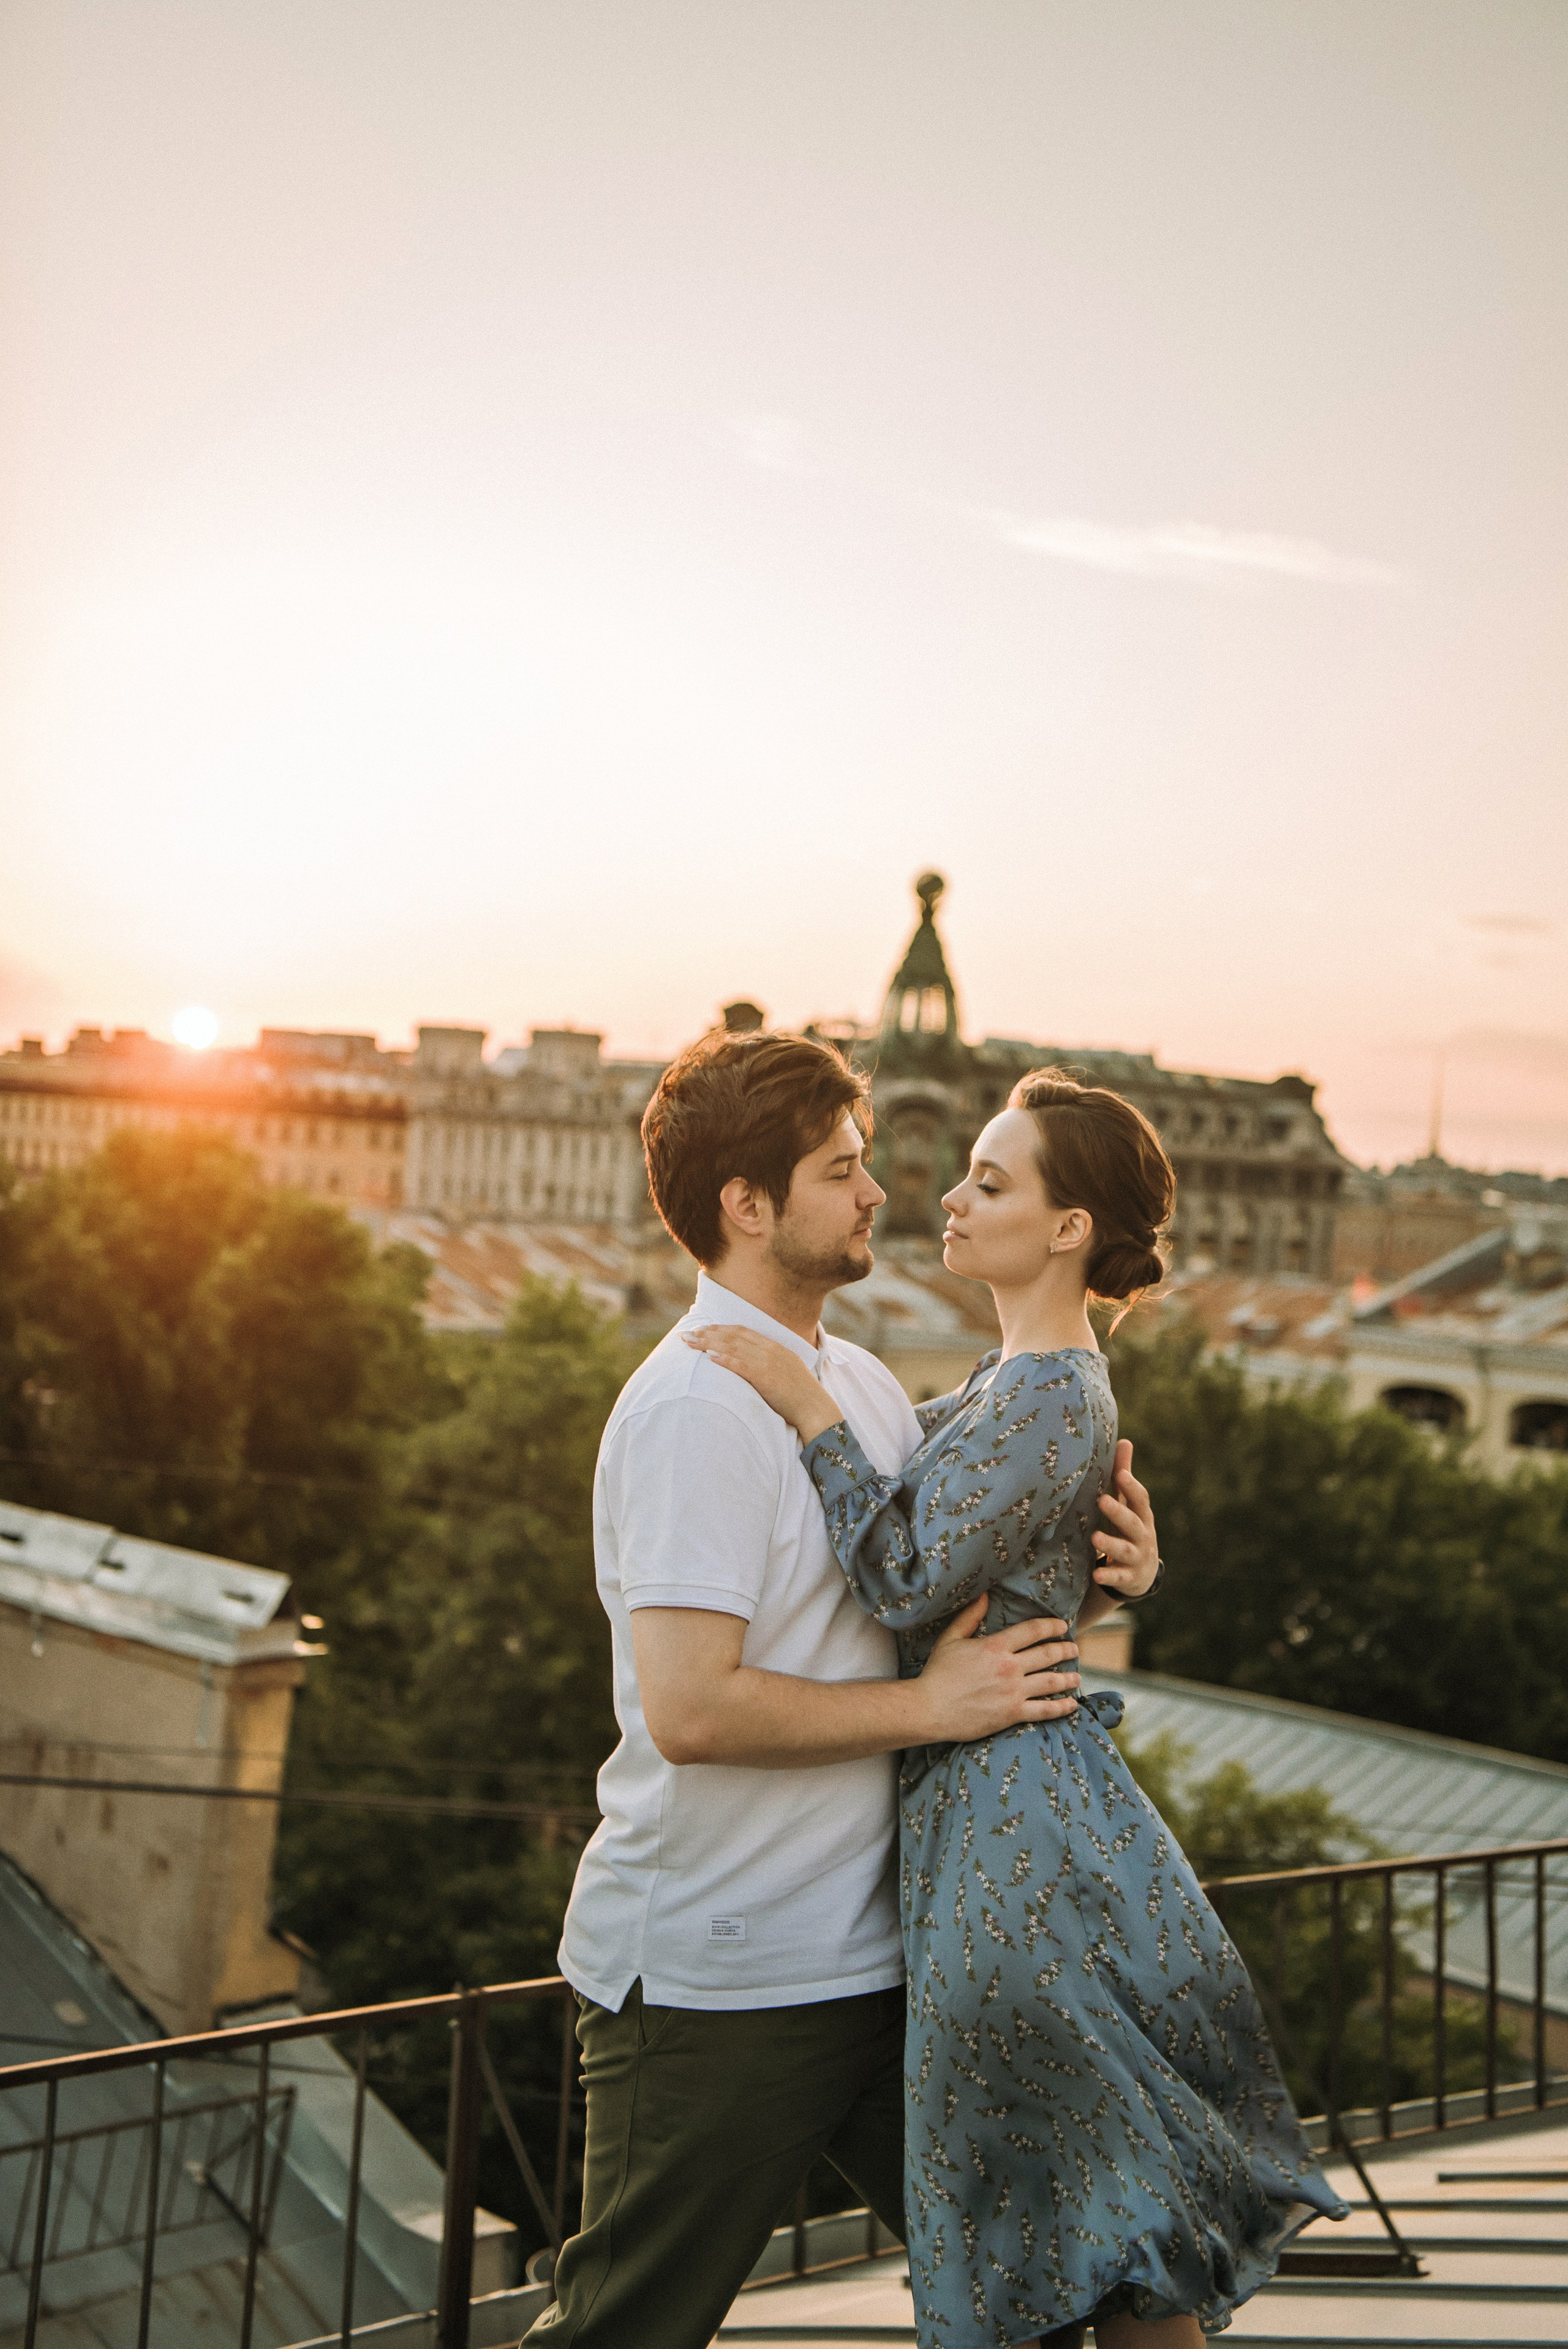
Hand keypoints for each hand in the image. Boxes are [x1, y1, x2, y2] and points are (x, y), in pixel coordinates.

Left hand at [682, 1324, 843, 1443]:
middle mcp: (770, 1350)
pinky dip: (724, 1359)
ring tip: (690, 1342)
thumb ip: (770, 1363)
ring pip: (733, 1347)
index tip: (703, 1328)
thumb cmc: (801, 1395)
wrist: (815, 1408)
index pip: (742, 1331)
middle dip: (708, 1333)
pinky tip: (709, 1356)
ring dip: (709, 1343)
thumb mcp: (786, 1371)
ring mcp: (768, 1362)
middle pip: (733, 1336)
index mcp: (775, 1347)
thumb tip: (752, 1364)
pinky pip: (741, 1365)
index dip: (720, 1328)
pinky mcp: (765, 1377)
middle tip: (687, 1333)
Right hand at [911, 1598, 1079, 1742]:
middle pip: (1046, 1655)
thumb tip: (984, 1595)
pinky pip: (1044, 1711)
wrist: (930, 1708)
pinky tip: (1071, 1704)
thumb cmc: (938, 1673)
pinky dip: (1061, 1707)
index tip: (1062, 1626)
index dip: (1051, 1626)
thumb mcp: (951, 1639)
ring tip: (1077, 1676)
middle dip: (1065, 1650)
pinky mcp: (1012, 1714)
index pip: (1032, 1631)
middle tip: (1074, 1649)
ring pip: (1050, 1682)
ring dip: (1068, 1678)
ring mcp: (1013, 1692)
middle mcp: (1009, 1667)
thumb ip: (969, 1616)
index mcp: (996, 1646)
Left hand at [1091, 1439, 1160, 1600]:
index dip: (1132, 1487)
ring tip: (1095, 1538)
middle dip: (1119, 1512)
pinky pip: (1119, 1577)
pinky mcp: (1129, 1578)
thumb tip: (1124, 1440)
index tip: (1120, 1473)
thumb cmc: (1129, 1528)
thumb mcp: (1129, 1505)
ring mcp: (1137, 1558)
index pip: (1141, 1499)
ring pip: (1125, 1550)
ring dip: (1111, 1544)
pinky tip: (1095, 1576)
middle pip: (1133, 1523)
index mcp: (1142, 1515)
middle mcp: (1143, 1536)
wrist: (1142, 1573)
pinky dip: (1109, 1577)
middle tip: (1101, 1500)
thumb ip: (1124, 1476)